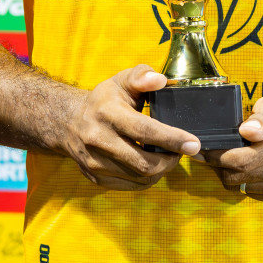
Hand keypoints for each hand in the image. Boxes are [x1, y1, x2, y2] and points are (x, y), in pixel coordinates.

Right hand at [59, 64, 200, 189]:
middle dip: (171, 160)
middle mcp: (98, 140)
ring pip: (140, 178)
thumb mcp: (121, 81)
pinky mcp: (96, 178)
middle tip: (182, 150)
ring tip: (168, 156)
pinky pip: (131, 186)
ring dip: (161, 170)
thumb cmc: (103, 100)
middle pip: (144, 163)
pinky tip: (152, 164)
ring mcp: (95, 163)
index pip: (144, 131)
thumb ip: (141, 76)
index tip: (194, 143)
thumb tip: (161, 81)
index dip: (172, 139)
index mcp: (107, 113)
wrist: (68, 123)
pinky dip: (147, 178)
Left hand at [207, 96, 262, 203]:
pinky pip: (252, 193)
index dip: (214, 157)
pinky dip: (244, 181)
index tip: (200, 149)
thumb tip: (245, 132)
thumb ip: (260, 116)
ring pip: (241, 187)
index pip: (238, 160)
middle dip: (217, 166)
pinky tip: (250, 166)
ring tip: (232, 156)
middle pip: (235, 176)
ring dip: (230, 174)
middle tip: (211, 152)